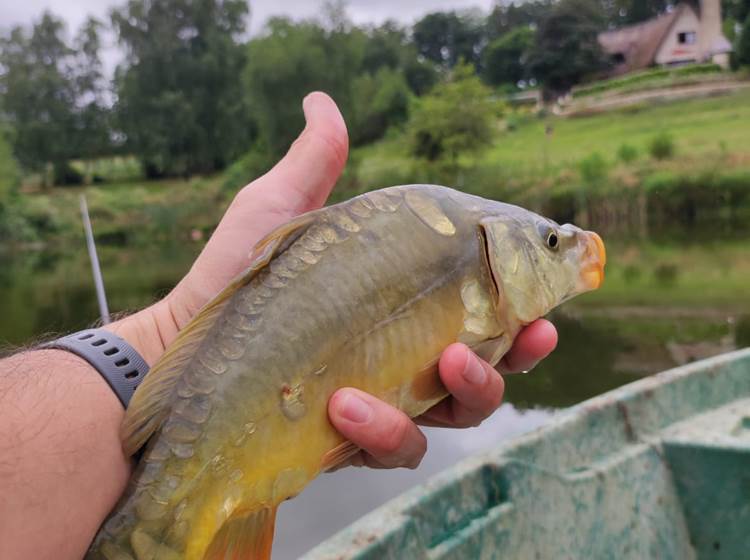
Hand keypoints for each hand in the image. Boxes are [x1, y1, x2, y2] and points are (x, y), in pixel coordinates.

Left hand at [107, 92, 557, 469]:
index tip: (545, 297)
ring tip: (444, 366)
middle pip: (487, 370)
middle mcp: (404, 359)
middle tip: (525, 336)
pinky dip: (384, 432)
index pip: (480, 310)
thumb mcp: (279, 215)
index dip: (522, 306)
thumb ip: (313, 167)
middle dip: (517, 358)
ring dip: (468, 393)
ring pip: (456, 415)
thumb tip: (323, 103)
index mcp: (404, 308)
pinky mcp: (351, 443)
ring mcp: (383, 405)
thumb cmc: (239, 283)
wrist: (183, 348)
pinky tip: (349, 407)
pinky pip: (395, 447)